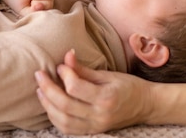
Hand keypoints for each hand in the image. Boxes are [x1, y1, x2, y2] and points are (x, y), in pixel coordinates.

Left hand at [35, 50, 151, 133]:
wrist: (146, 105)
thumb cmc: (129, 86)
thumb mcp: (108, 74)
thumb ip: (85, 69)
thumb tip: (66, 56)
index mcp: (106, 98)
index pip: (75, 88)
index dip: (65, 74)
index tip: (60, 65)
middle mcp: (99, 115)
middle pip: (65, 105)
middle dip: (48, 89)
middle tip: (39, 75)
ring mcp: (95, 126)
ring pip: (62, 120)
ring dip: (48, 105)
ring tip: (41, 90)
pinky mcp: (92, 131)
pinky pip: (67, 129)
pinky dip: (55, 117)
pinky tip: (50, 105)